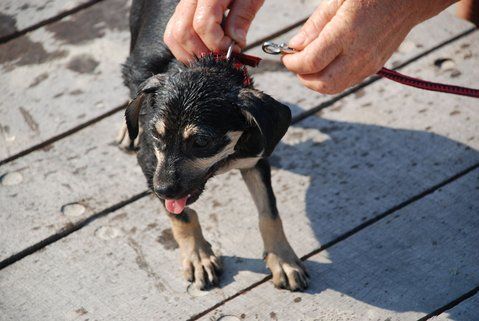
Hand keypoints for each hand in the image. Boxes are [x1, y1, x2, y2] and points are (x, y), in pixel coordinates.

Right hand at [164, 0, 263, 63]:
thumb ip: (242, 17)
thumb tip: (234, 42)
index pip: (203, 24)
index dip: (218, 43)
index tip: (235, 47)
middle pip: (183, 32)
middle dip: (203, 52)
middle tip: (223, 56)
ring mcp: (183, 3)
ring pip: (173, 35)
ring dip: (192, 54)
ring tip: (213, 56)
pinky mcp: (181, 11)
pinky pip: (173, 33)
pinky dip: (185, 49)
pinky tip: (203, 52)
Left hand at [282, 0, 456, 93]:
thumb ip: (315, 24)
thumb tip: (295, 45)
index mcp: (347, 32)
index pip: (311, 62)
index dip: (293, 63)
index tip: (286, 56)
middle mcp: (359, 53)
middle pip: (322, 83)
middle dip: (302, 77)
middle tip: (296, 63)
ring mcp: (368, 64)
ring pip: (333, 88)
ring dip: (315, 82)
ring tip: (309, 65)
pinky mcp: (374, 68)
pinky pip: (346, 83)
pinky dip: (330, 79)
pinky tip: (327, 64)